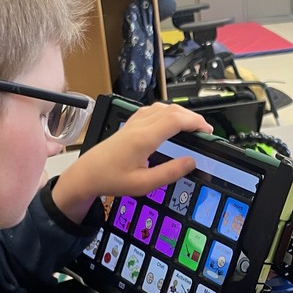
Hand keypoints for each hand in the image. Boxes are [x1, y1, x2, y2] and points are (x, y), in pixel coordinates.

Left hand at [51, 103, 212, 221]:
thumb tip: (191, 162)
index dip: (195, 122)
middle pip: (171, 110)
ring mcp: (133, 123)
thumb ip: (169, 173)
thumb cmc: (110, 180)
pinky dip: (167, 113)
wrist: (85, 175)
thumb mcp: (143, 184)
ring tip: (191, 126)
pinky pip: (152, 111)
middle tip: (204, 130)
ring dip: (180, 113)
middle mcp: (138, 126)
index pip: (175, 120)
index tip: (207, 131)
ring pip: (162, 107)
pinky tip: (170, 121)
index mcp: (143, 138)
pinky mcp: (129, 125)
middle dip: (192, 117)